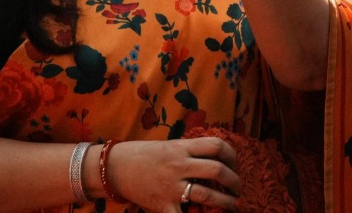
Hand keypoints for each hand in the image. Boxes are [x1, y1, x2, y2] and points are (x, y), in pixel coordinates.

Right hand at [109, 137, 239, 212]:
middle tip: (237, 188)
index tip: (234, 164)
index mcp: (182, 147)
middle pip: (217, 170)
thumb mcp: (170, 145)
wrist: (114, 168)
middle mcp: (179, 165)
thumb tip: (216, 156)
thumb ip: (190, 151)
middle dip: (234, 181)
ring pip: (207, 194)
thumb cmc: (143, 155)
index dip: (231, 155)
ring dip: (225, 202)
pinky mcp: (163, 205)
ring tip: (232, 205)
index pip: (216, 145)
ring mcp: (171, 186)